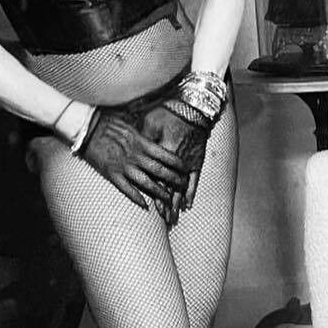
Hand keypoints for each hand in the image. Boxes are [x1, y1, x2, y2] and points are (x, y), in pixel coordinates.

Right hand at [78, 109, 189, 212]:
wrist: (86, 128)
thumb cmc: (107, 122)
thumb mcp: (130, 123)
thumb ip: (142, 131)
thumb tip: (155, 130)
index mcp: (141, 142)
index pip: (166, 155)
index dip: (178, 164)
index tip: (186, 169)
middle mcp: (136, 156)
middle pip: (160, 171)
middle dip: (174, 180)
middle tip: (183, 187)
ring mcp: (124, 166)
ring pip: (146, 183)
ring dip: (159, 192)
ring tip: (169, 199)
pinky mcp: (111, 174)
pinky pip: (126, 189)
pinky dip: (136, 197)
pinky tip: (144, 205)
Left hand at [138, 100, 210, 224]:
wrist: (192, 106)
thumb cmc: (168, 112)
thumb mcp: (149, 122)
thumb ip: (141, 140)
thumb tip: (130, 151)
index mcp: (159, 152)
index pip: (153, 177)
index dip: (152, 193)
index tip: (150, 207)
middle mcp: (174, 161)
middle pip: (168, 188)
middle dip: (165, 205)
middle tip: (162, 220)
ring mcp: (188, 162)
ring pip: (181, 188)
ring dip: (177, 204)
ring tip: (173, 219)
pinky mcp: (196, 160)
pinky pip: (194, 180)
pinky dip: (191, 193)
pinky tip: (188, 205)